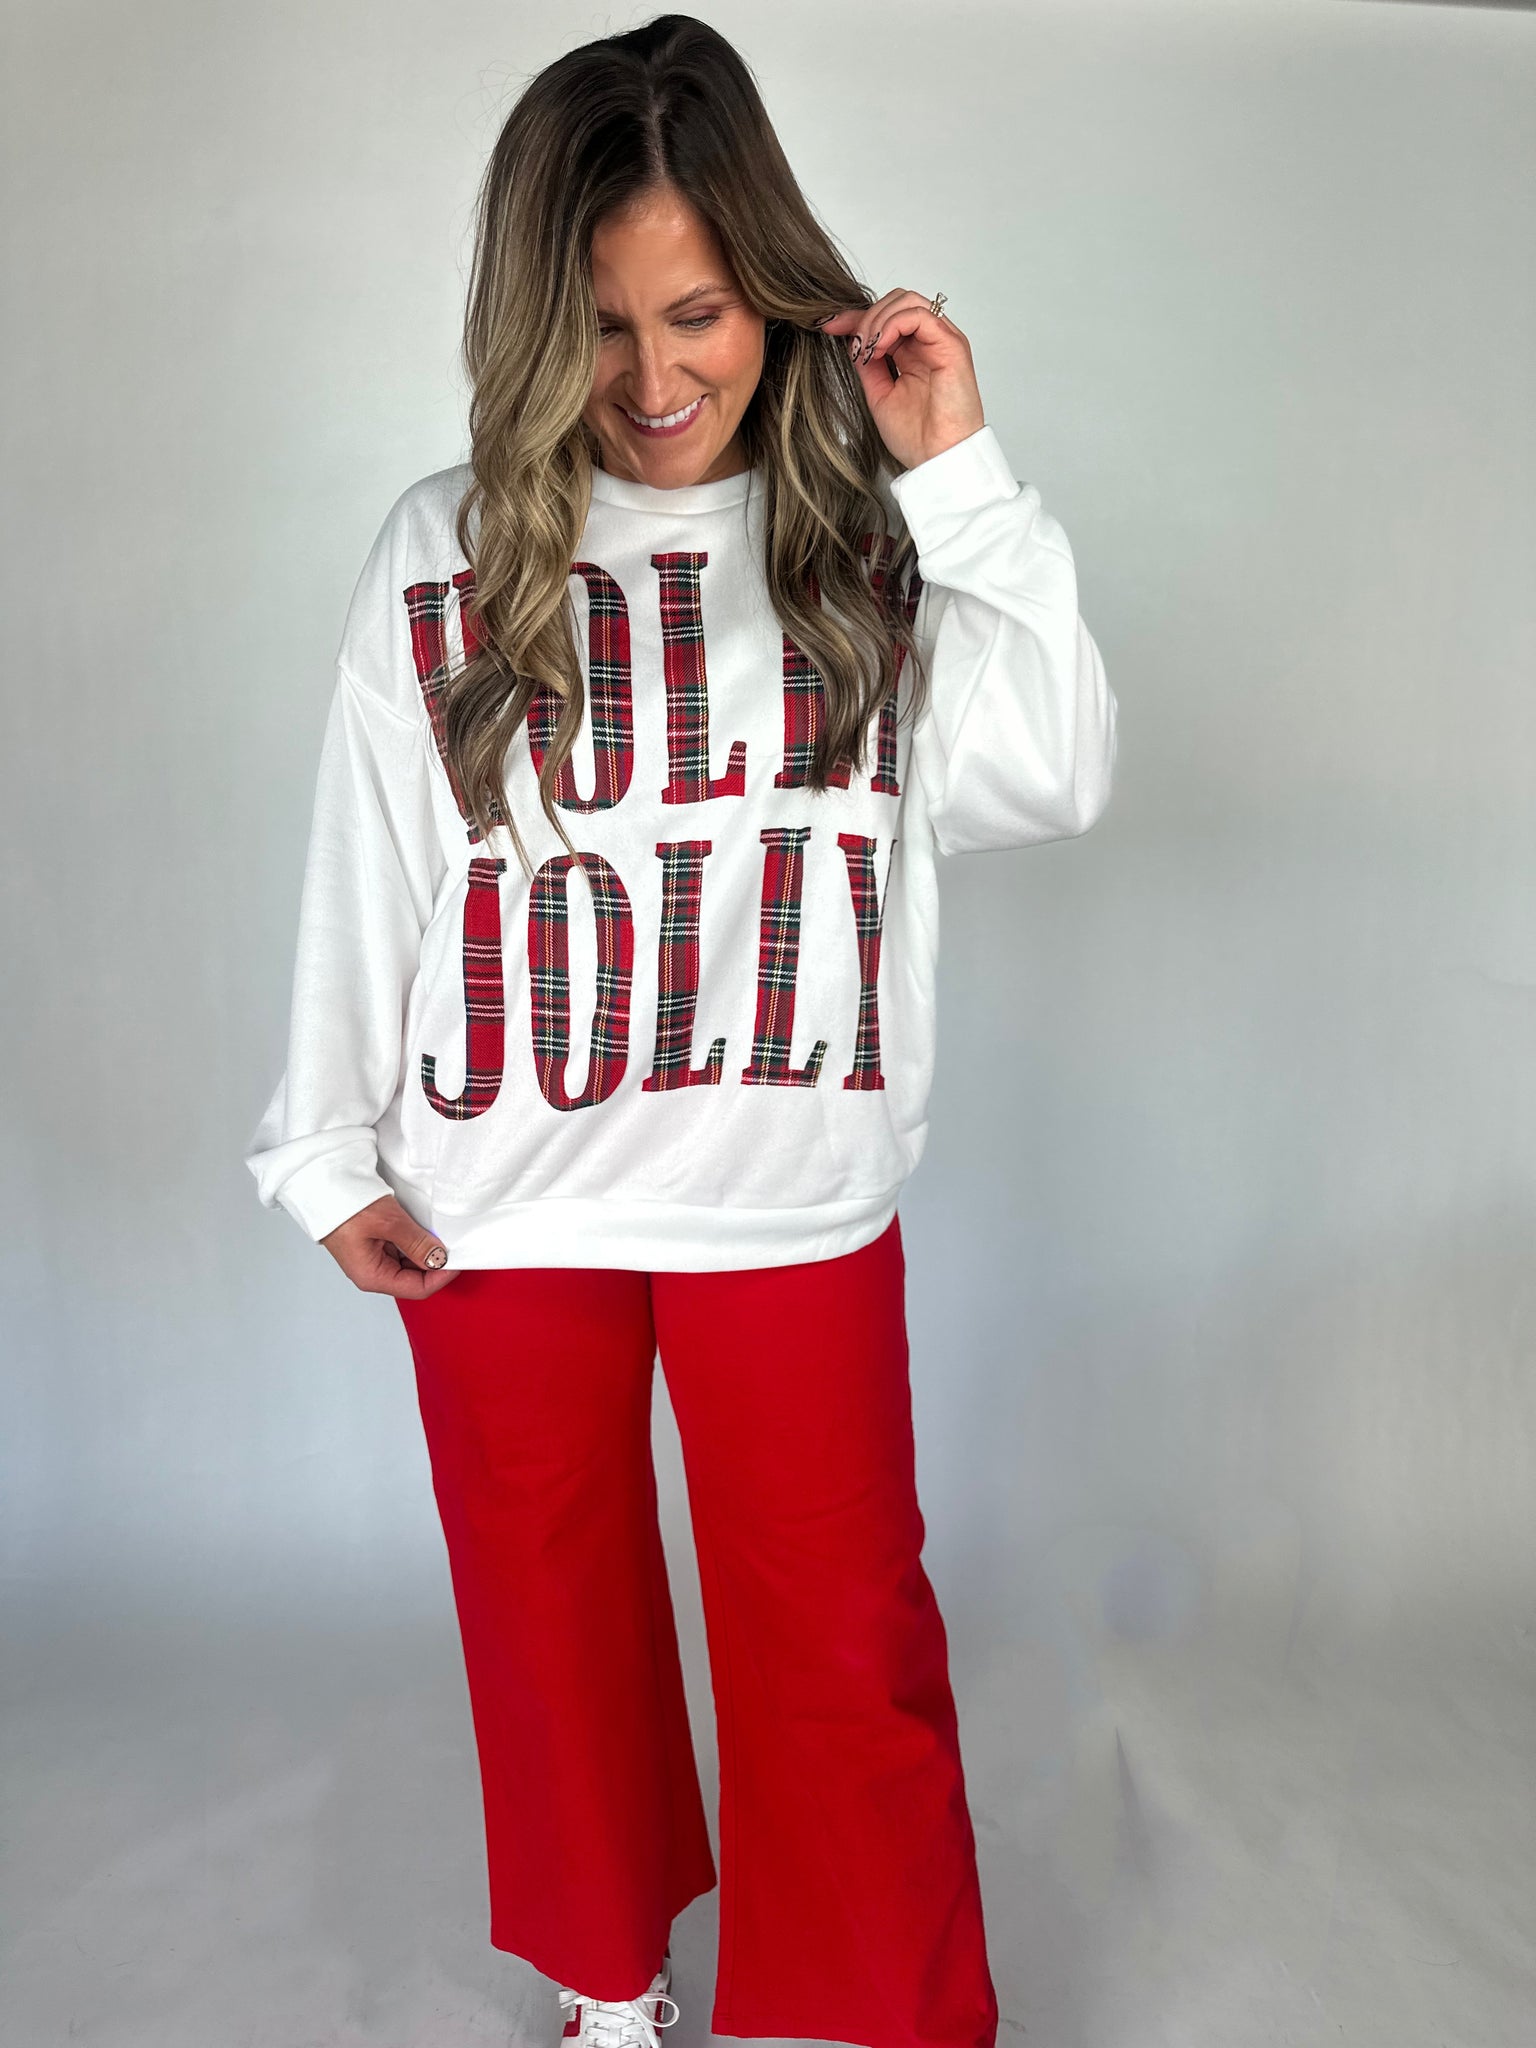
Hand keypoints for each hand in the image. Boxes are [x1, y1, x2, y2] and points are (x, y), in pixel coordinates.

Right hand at [321, 1194, 459, 1298]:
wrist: (323, 1186)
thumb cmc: (347, 1206)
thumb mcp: (389, 1223)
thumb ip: (417, 1243)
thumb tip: (440, 1259)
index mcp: (372, 1276)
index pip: (418, 1289)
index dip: (442, 1275)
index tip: (459, 1257)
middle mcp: (373, 1273)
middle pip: (416, 1278)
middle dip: (435, 1263)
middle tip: (451, 1243)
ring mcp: (374, 1259)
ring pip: (411, 1264)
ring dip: (425, 1251)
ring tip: (436, 1233)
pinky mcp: (375, 1245)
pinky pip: (403, 1250)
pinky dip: (416, 1242)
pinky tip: (423, 1229)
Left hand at [816, 289, 985, 470]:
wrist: (937, 459)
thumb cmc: (917, 437)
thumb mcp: (879, 394)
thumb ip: (868, 365)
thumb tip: (850, 340)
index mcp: (914, 353)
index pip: (885, 318)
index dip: (854, 317)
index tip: (827, 325)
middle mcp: (929, 342)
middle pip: (895, 301)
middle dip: (865, 318)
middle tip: (853, 347)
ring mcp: (942, 341)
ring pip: (907, 301)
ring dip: (878, 320)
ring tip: (867, 350)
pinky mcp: (952, 345)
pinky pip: (919, 315)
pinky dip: (893, 324)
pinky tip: (880, 347)